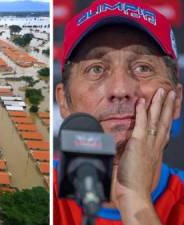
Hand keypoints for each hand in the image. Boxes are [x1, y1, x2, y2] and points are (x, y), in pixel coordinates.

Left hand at [114, 88, 175, 224]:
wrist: (134, 195)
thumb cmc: (134, 187)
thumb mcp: (138, 170)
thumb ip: (137, 160)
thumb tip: (130, 156)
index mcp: (155, 153)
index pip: (164, 131)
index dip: (167, 118)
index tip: (170, 109)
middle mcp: (155, 147)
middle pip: (164, 122)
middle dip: (168, 106)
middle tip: (172, 93)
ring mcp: (148, 145)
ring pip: (156, 120)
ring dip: (159, 104)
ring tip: (163, 91)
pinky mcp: (137, 144)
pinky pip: (141, 124)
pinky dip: (141, 112)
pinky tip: (142, 101)